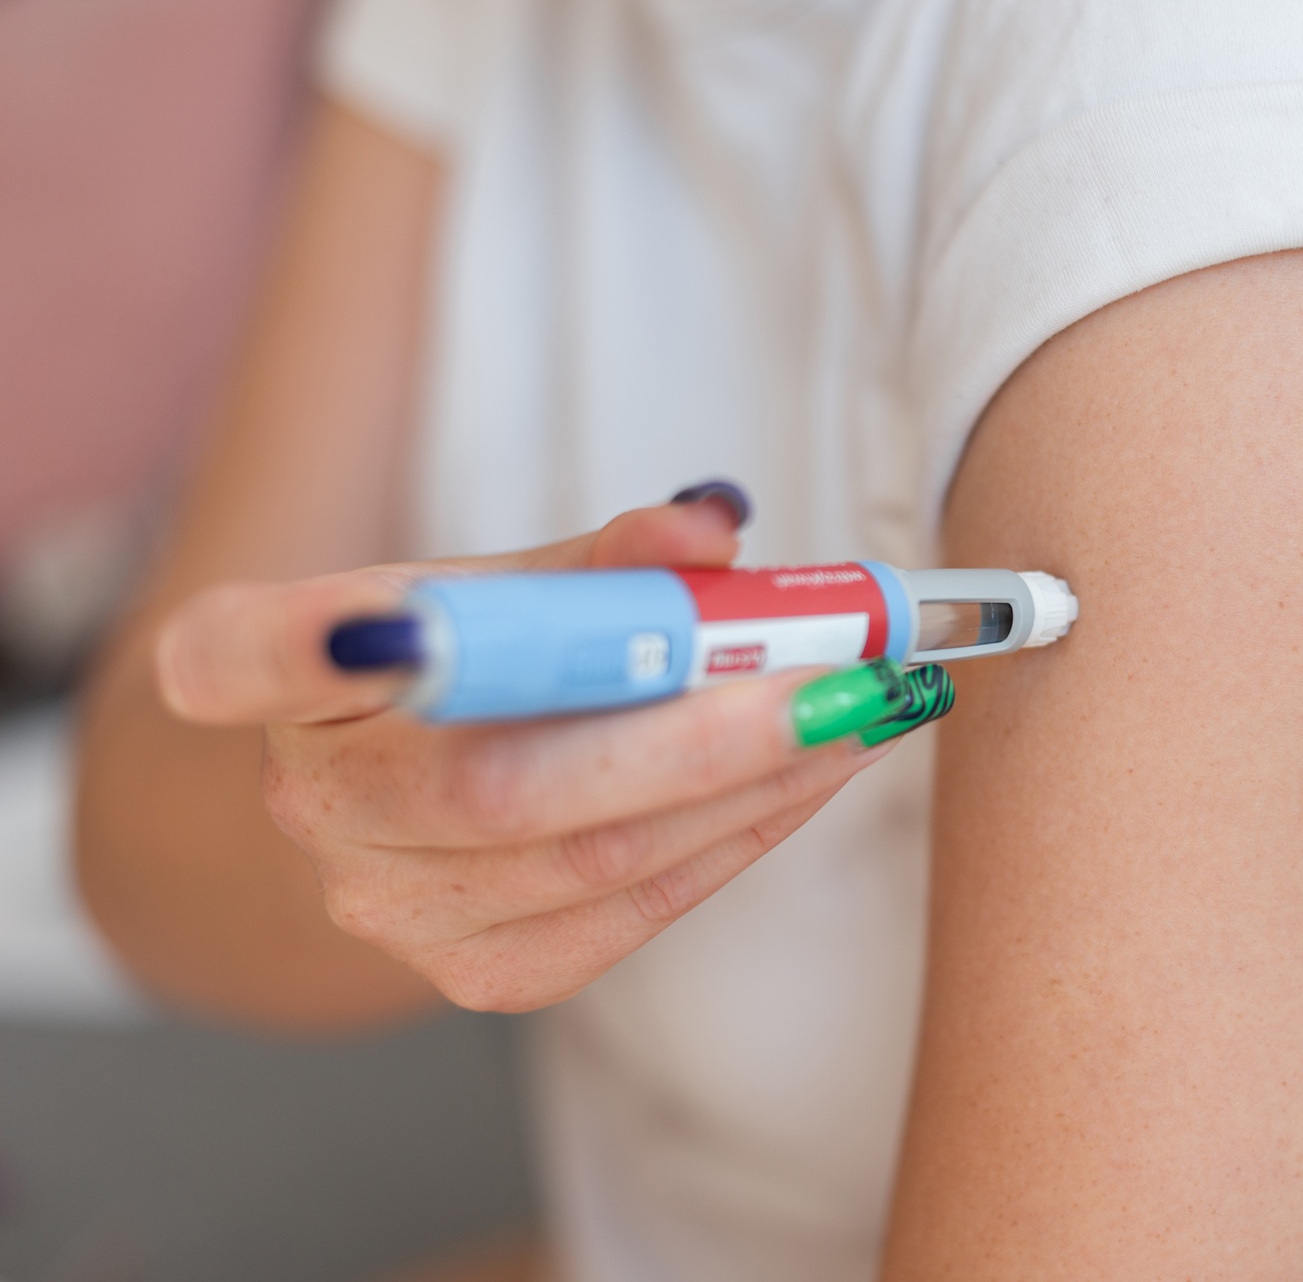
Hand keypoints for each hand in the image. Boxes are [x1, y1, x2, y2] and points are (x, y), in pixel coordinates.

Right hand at [150, 492, 932, 1012]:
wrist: (437, 792)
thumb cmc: (484, 662)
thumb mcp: (515, 583)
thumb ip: (606, 557)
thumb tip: (717, 526)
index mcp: (284, 673)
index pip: (238, 659)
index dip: (295, 645)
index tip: (380, 617)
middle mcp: (314, 806)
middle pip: (505, 787)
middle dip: (708, 734)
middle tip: (848, 679)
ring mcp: (390, 909)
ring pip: (598, 862)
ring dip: (761, 788)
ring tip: (866, 716)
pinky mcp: (481, 974)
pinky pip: (636, 914)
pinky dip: (742, 839)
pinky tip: (811, 780)